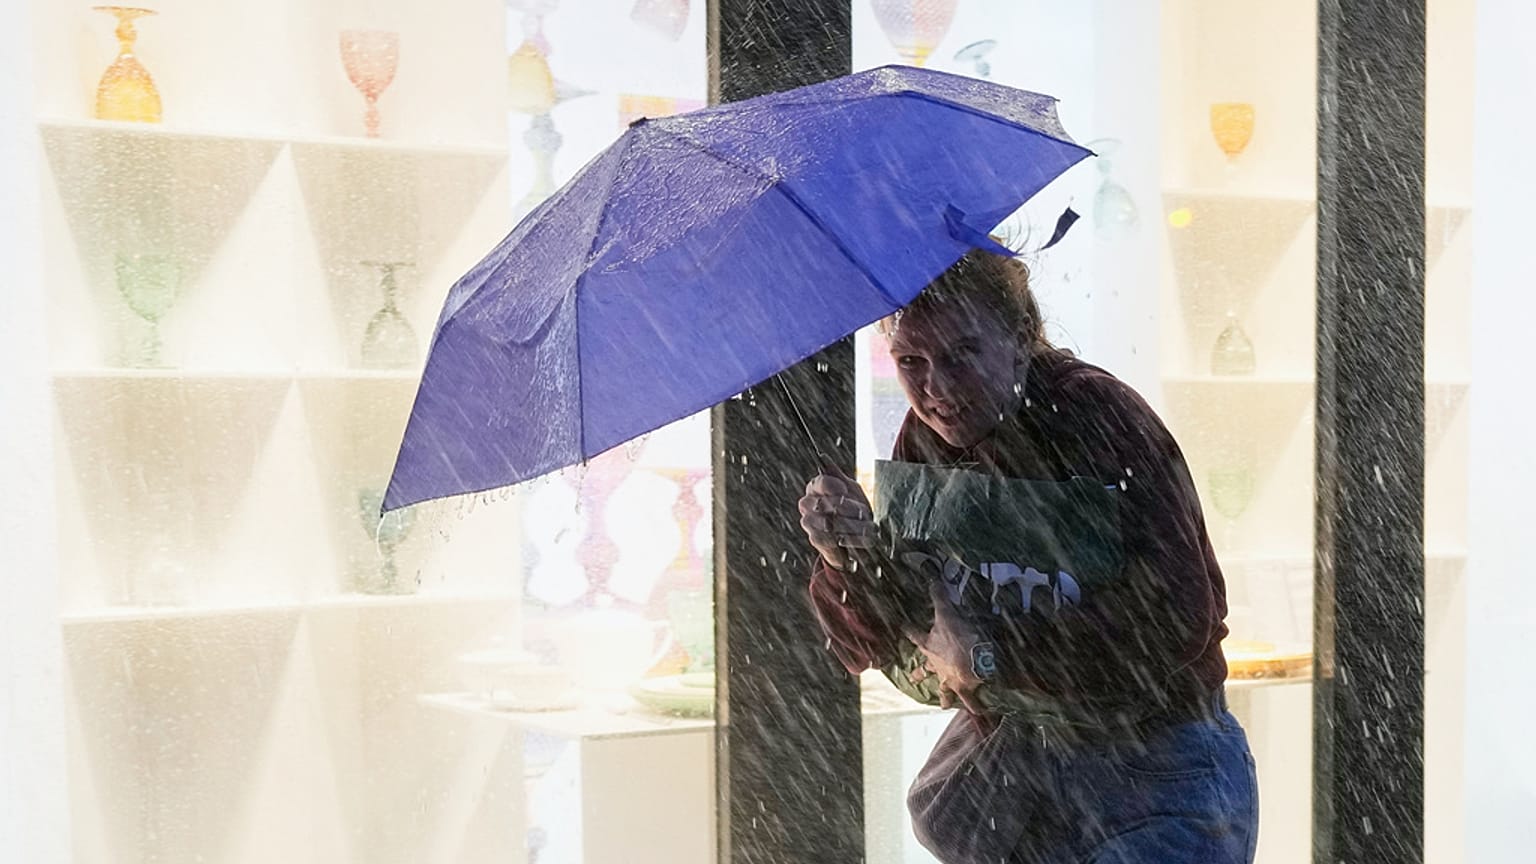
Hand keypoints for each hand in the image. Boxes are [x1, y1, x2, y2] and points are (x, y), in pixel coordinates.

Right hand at [797, 466, 875, 570]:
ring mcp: (809, 522)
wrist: (856, 537)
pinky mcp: (815, 539)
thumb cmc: (854, 510)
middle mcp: (808, 504)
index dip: (833, 486)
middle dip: (848, 509)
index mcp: (815, 487)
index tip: (845, 491)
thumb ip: (838, 475)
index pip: (820, 482)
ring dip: (853, 526)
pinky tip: (861, 538)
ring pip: (828, 523)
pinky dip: (848, 539)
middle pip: (824, 504)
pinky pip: (829, 539)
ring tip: (869, 528)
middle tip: (864, 513)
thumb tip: (822, 456)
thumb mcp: (851, 490)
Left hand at [904, 581, 988, 714]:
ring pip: (944, 690)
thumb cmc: (959, 635)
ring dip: (945, 698)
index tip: (903, 628)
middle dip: (920, 674)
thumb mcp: (948, 612)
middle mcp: (936, 665)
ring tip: (944, 705)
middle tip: (914, 679)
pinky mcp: (964, 690)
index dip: (909, 630)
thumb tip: (932, 580)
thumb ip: (940, 596)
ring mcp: (949, 679)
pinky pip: (970, 701)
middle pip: (925, 670)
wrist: (974, 659)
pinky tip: (978, 714)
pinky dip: (975, 707)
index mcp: (930, 645)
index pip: (915, 635)